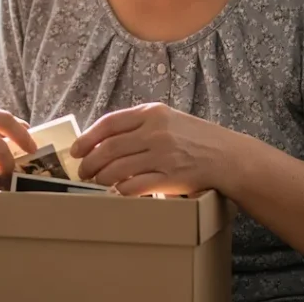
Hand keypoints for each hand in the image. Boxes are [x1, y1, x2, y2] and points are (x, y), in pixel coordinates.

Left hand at [69, 103, 236, 196]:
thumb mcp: (168, 118)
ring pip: (117, 168)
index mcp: (153, 112)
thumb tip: (105, 137)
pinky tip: (116, 191)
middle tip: (82, 171)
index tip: (76, 149)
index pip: (110, 123)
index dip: (88, 137)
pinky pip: (134, 186)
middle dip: (89, 162)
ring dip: (101, 178)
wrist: (227, 156)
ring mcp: (162, 156)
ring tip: (96, 182)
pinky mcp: (169, 178)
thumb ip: (140, 122)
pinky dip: (120, 190)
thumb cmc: (195, 137)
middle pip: (109, 148)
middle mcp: (156, 132)